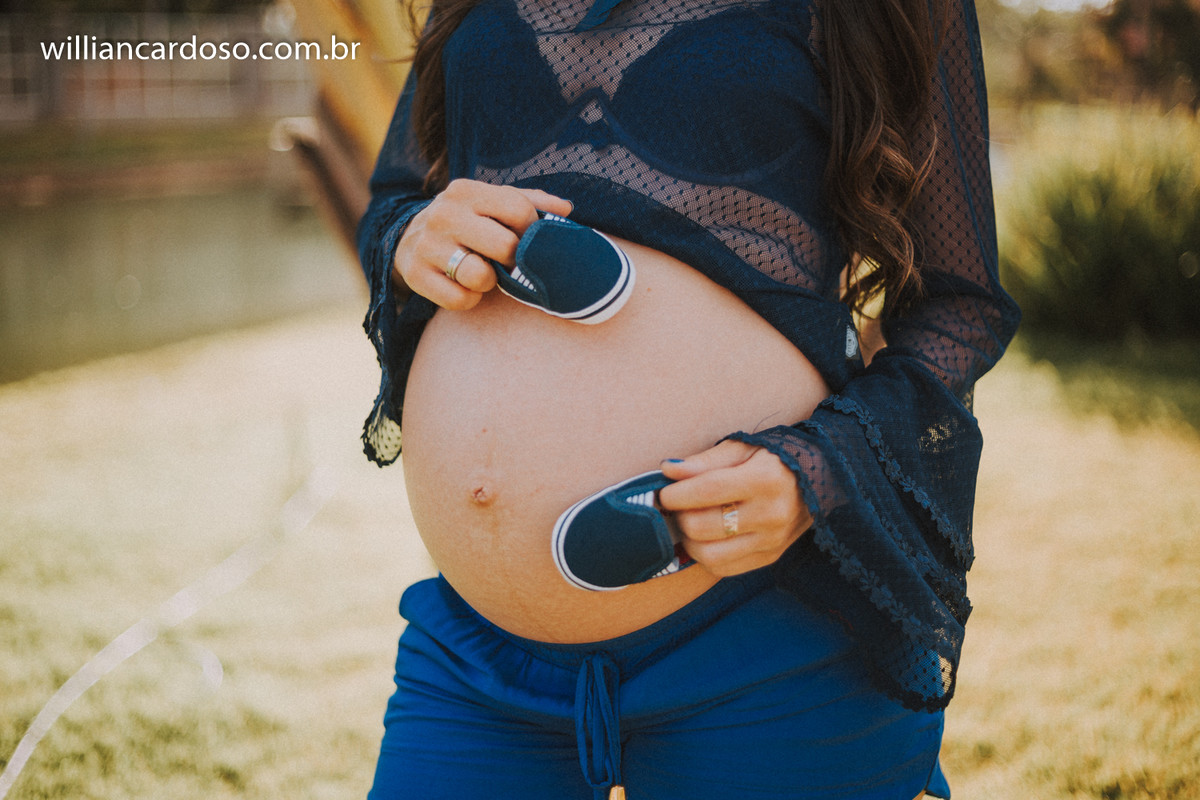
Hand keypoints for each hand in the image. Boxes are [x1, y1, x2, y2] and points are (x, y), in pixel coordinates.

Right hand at [395, 179, 573, 309]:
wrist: (411, 237)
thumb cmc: (467, 220)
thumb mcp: (492, 203)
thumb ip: (530, 202)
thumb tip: (566, 209)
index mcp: (466, 190)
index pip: (518, 210)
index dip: (531, 231)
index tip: (526, 240)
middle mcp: (444, 214)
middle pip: (505, 246)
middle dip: (513, 260)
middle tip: (506, 261)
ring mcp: (426, 244)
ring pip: (479, 276)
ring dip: (488, 282)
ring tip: (482, 272)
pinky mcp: (415, 274)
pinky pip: (459, 299)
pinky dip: (468, 299)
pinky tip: (463, 285)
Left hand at [658, 440, 812, 577]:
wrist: (820, 479)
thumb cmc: (773, 458)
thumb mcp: (743, 448)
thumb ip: (704, 461)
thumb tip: (668, 471)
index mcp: (765, 479)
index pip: (708, 491)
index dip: (677, 494)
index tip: (665, 492)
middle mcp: (772, 514)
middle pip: (703, 527)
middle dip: (680, 516)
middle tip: (678, 506)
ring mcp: (772, 541)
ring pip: (710, 555)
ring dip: (690, 541)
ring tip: (691, 522)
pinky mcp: (770, 557)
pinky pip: (724, 568)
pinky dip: (706, 556)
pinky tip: (707, 537)